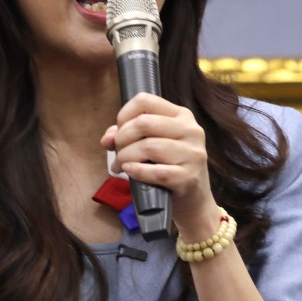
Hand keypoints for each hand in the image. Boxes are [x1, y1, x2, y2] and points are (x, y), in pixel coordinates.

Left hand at [101, 93, 219, 238]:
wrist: (194, 200)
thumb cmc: (168, 167)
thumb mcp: (150, 144)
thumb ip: (126, 135)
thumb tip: (107, 138)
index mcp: (181, 115)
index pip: (145, 100)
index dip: (124, 115)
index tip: (119, 132)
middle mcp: (191, 130)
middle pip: (144, 123)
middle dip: (122, 139)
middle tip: (117, 153)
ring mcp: (193, 153)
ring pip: (148, 147)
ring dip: (126, 157)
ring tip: (121, 166)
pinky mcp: (189, 177)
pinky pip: (157, 171)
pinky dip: (137, 171)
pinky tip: (130, 172)